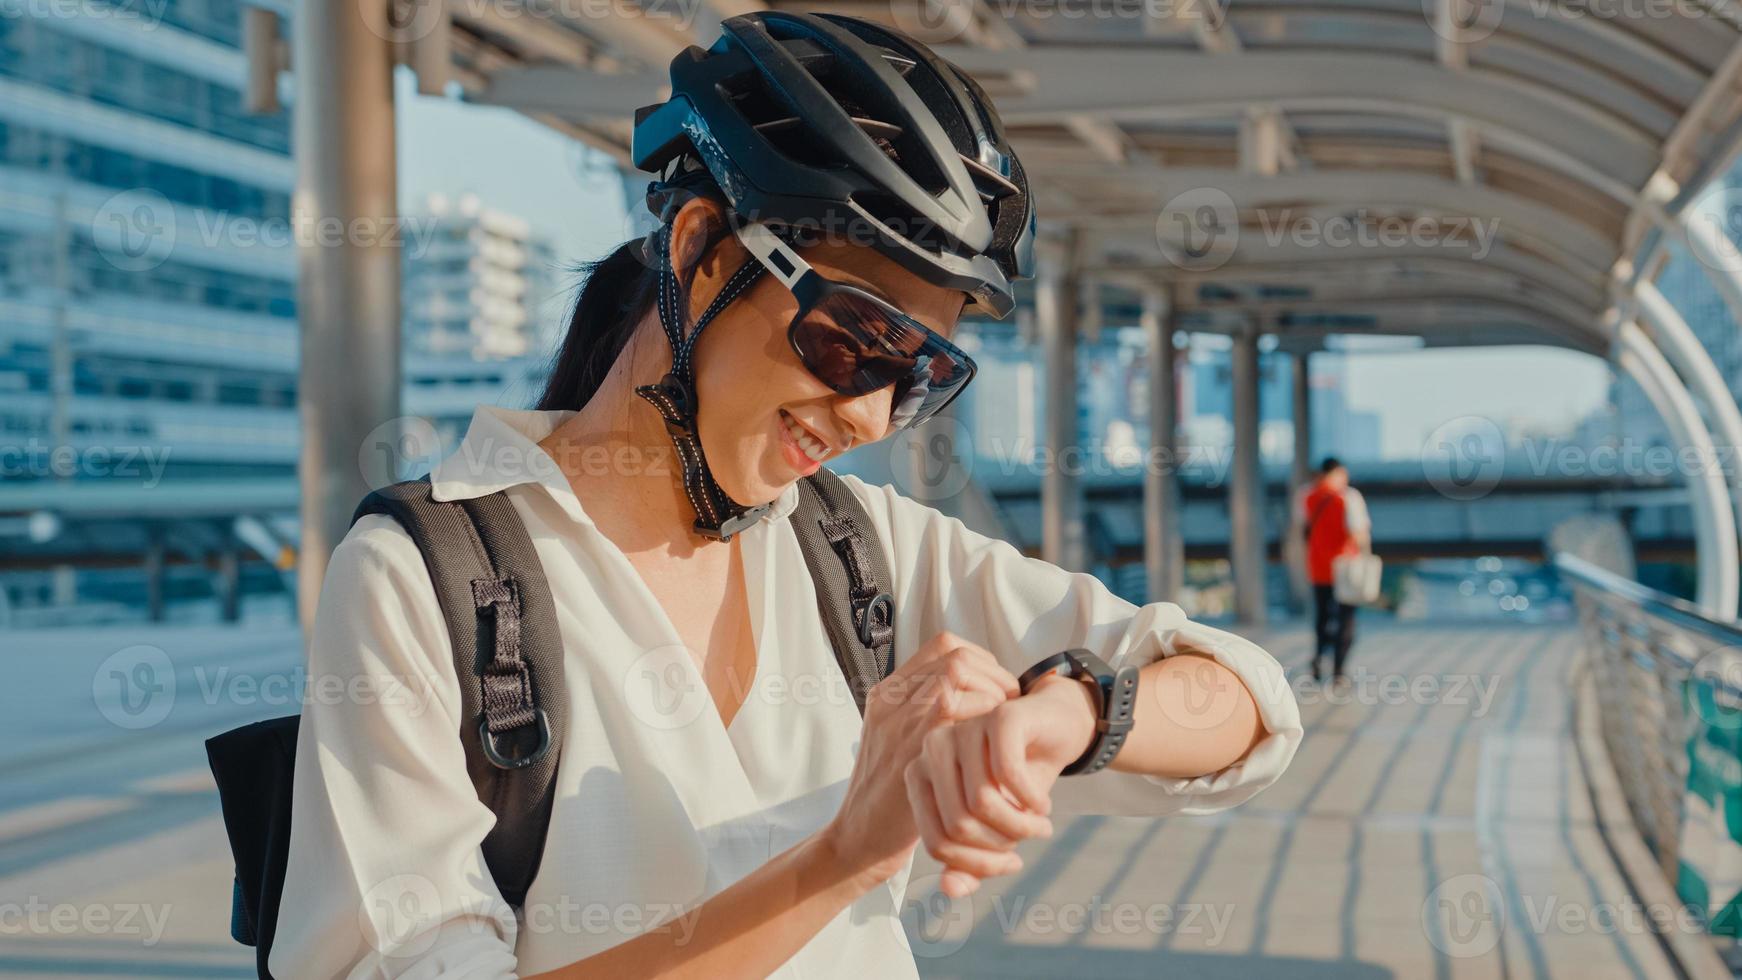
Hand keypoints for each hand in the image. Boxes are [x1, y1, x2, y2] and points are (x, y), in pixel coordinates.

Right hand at [820, 631, 1020, 888]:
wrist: (858, 837)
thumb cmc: (887, 796)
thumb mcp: (896, 744)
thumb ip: (921, 715)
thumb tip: (971, 693)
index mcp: (887, 695)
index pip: (942, 647)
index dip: (979, 660)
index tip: (994, 687)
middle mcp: (891, 701)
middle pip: (954, 655)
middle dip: (993, 675)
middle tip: (1007, 706)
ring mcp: (900, 721)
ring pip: (956, 673)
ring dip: (992, 694)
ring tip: (1003, 725)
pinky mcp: (914, 748)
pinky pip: (957, 710)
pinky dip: (986, 720)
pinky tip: (994, 747)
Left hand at [904, 669, 1098, 897]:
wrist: (1054, 729)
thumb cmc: (1016, 781)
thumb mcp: (994, 827)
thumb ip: (968, 862)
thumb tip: (950, 890)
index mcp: (920, 776)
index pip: (937, 843)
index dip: (978, 865)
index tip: (1013, 863)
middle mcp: (933, 749)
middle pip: (958, 826)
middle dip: (1002, 845)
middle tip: (1031, 837)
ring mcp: (964, 729)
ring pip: (982, 802)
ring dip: (1021, 825)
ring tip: (1041, 823)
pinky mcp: (998, 718)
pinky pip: (1008, 773)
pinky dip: (1032, 800)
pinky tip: (1043, 804)